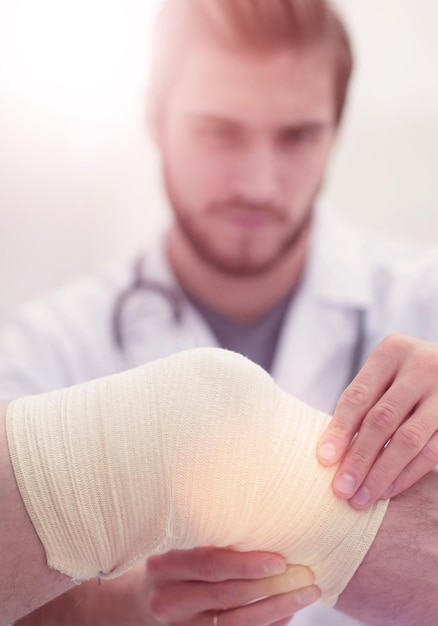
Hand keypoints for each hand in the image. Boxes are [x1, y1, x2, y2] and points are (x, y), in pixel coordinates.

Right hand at [140, 547, 319, 625]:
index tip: (280, 560)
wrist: (133, 607)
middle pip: (228, 596)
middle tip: (305, 575)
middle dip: (272, 587)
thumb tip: (261, 531)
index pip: (210, 565)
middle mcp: (169, 601)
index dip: (247, 564)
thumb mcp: (175, 548)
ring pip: (237, 623)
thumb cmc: (165, 569)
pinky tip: (288, 613)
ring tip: (307, 594)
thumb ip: (207, 541)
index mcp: (164, 568)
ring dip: (277, 608)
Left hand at [317, 335, 437, 508]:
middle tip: (340, 489)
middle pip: (381, 419)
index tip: (323, 459)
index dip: (339, 429)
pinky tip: (388, 490)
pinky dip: (407, 475)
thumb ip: (363, 403)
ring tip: (361, 498)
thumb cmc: (406, 377)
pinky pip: (432, 452)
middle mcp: (420, 366)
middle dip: (359, 458)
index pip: (358, 396)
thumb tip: (329, 454)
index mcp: (391, 352)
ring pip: (408, 439)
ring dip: (381, 474)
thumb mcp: (385, 374)